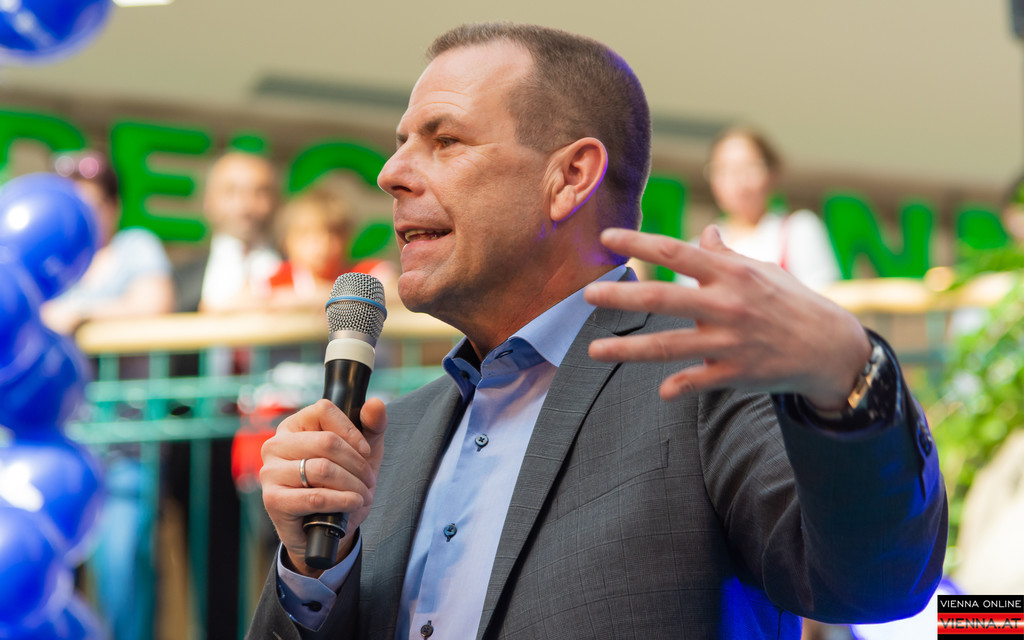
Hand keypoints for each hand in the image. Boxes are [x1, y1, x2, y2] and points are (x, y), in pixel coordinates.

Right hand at [260, 398, 386, 575]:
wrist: (327, 527)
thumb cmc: (343, 483)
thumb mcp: (364, 452)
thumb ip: (373, 426)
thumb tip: (375, 404)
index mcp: (294, 426)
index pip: (324, 410)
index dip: (352, 431)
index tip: (366, 451)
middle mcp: (276, 444)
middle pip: (327, 441)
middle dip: (357, 464)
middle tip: (369, 480)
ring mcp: (271, 472)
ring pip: (322, 469)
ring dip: (353, 485)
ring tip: (364, 495)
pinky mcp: (273, 500)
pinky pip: (315, 497)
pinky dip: (342, 501)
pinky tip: (353, 504)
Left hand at [584, 226, 870, 409]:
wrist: (832, 348)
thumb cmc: (791, 302)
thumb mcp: (763, 271)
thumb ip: (726, 256)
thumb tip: (704, 234)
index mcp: (731, 273)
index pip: (676, 252)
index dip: (639, 243)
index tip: (606, 238)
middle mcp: (727, 305)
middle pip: (663, 299)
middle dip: (622, 296)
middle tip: (587, 294)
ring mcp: (730, 342)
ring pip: (670, 347)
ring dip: (628, 349)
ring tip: (594, 349)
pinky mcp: (736, 374)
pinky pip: (698, 381)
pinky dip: (678, 387)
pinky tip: (660, 390)